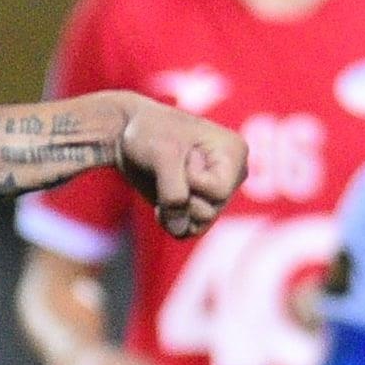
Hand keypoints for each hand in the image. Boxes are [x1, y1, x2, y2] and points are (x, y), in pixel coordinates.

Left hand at [115, 101, 245, 239]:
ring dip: (173, 210)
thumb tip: (180, 229)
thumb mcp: (161, 154)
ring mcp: (216, 196)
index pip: (217, 190)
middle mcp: (232, 177)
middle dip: (181, 196)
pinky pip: (187, 231)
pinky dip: (170, 220)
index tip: (180, 157)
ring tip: (163, 183)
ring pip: (199, 225)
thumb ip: (173, 192)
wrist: (129, 136)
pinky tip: (160, 203)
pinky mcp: (198, 208)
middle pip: (209, 211)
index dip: (190, 181)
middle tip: (168, 169)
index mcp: (234, 152)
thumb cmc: (150, 133)